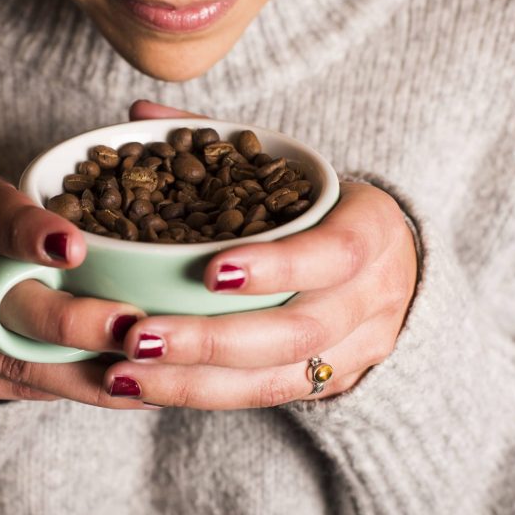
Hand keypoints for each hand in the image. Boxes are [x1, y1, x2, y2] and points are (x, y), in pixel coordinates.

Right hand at [0, 172, 153, 407]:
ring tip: (143, 374)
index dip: (29, 231)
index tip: (74, 249)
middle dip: (69, 320)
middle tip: (130, 328)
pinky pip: (15, 387)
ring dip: (83, 371)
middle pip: (0, 297)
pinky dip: (73, 390)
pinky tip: (125, 390)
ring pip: (11, 355)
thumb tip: (171, 244)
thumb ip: (82, 219)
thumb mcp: (40, 210)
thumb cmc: (23, 239)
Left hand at [101, 100, 418, 408]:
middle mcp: (371, 298)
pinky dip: (199, 395)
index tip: (209, 271)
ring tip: (122, 372)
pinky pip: (262, 398)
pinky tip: (143, 389)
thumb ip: (223, 143)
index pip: (333, 254)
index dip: (276, 267)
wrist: (392, 268)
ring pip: (275, 379)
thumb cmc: (327, 209)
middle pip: (296, 331)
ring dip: (193, 382)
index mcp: (372, 230)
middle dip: (212, 339)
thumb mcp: (295, 170)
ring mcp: (354, 350)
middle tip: (138, 336)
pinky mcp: (328, 385)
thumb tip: (140, 116)